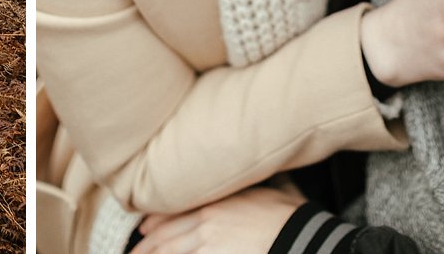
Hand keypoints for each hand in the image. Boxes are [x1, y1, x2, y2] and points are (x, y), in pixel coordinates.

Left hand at [135, 185, 304, 253]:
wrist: (300, 236)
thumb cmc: (282, 215)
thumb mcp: (250, 195)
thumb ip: (227, 199)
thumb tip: (212, 204)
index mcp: (211, 203)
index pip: (171, 213)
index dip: (153, 225)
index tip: (143, 232)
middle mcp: (205, 223)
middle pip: (166, 238)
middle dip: (145, 249)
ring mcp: (210, 245)